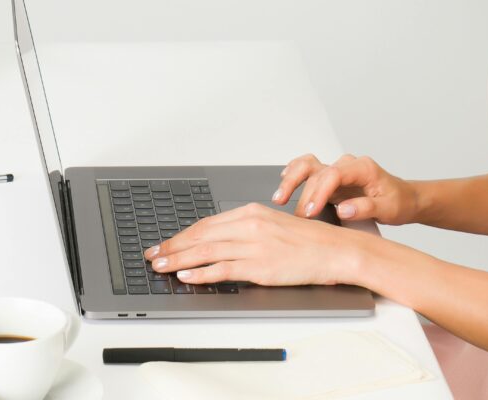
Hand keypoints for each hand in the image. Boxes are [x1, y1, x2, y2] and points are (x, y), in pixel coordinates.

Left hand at [142, 202, 364, 285]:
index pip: (206, 224)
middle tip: (152, 255)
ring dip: (179, 260)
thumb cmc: (308, 241)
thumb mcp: (272, 225)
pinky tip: (187, 276)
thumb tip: (218, 240)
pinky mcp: (260, 267)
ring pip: (206, 252)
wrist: (335, 251)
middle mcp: (250, 226)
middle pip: (200, 236)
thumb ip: (245, 229)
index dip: (181, 235)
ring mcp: (254, 246)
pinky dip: (202, 273)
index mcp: (251, 212)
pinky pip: (223, 270)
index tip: (165, 243)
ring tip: (161, 267)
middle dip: (172, 247)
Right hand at [272, 153, 418, 225]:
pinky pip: (308, 170)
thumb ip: (366, 208)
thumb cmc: (398, 202)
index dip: (319, 192)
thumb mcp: (388, 209)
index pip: (334, 174)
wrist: (404, 198)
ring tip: (279, 198)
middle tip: (298, 216)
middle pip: (317, 171)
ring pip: (308, 165)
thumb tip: (343, 209)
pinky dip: (294, 173)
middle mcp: (347, 165)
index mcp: (362, 168)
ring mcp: (338, 170)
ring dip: (292, 179)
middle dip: (304, 194)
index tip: (311, 212)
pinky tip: (283, 181)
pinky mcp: (331, 179)